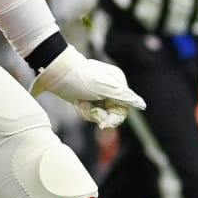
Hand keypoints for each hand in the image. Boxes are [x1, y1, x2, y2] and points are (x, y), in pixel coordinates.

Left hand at [31, 45, 146, 128]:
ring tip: (79, 102)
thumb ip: (124, 97)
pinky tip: (77, 102)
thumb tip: (142, 104)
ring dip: (88, 112)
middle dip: (97, 114)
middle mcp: (111, 88)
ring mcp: (99, 94)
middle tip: (85, 107)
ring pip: (100, 114)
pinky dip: (83, 110)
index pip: (124, 108)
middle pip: (111, 113)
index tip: (102, 124)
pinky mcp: (88, 98)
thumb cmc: (80, 78)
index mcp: (118, 83)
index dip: (114, 118)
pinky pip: (91, 112)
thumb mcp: (103, 88)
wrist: (55, 73)